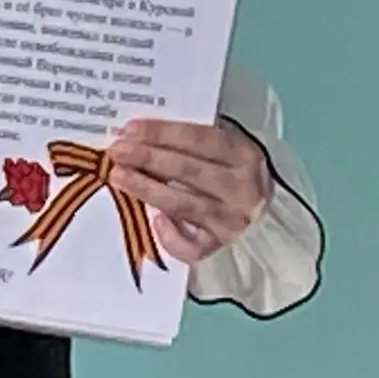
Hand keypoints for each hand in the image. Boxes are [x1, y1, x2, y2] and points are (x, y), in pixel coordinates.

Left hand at [106, 119, 271, 264]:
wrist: (261, 207)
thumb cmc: (231, 169)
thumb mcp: (223, 147)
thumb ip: (190, 142)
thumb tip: (138, 138)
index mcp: (243, 154)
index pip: (198, 139)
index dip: (161, 133)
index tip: (129, 130)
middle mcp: (242, 188)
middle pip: (187, 170)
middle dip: (147, 158)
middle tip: (117, 151)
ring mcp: (232, 220)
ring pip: (183, 205)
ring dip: (147, 189)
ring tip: (119, 177)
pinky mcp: (221, 245)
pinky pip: (192, 247)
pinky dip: (171, 237)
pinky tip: (155, 220)